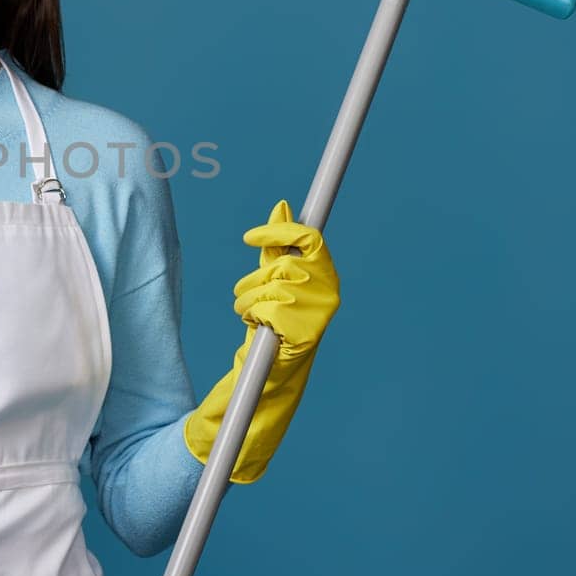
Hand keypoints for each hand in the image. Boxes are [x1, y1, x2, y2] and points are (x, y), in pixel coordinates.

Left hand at [183, 199, 339, 482]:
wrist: (273, 370)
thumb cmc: (275, 319)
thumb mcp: (273, 277)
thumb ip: (278, 245)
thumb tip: (281, 205)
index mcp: (325, 274)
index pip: (309, 237)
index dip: (279, 231)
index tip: (248, 238)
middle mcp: (329, 290)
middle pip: (280, 263)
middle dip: (254, 279)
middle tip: (247, 296)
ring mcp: (319, 312)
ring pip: (268, 287)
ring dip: (248, 300)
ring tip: (252, 316)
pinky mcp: (306, 332)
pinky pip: (266, 309)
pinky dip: (253, 317)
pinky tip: (259, 329)